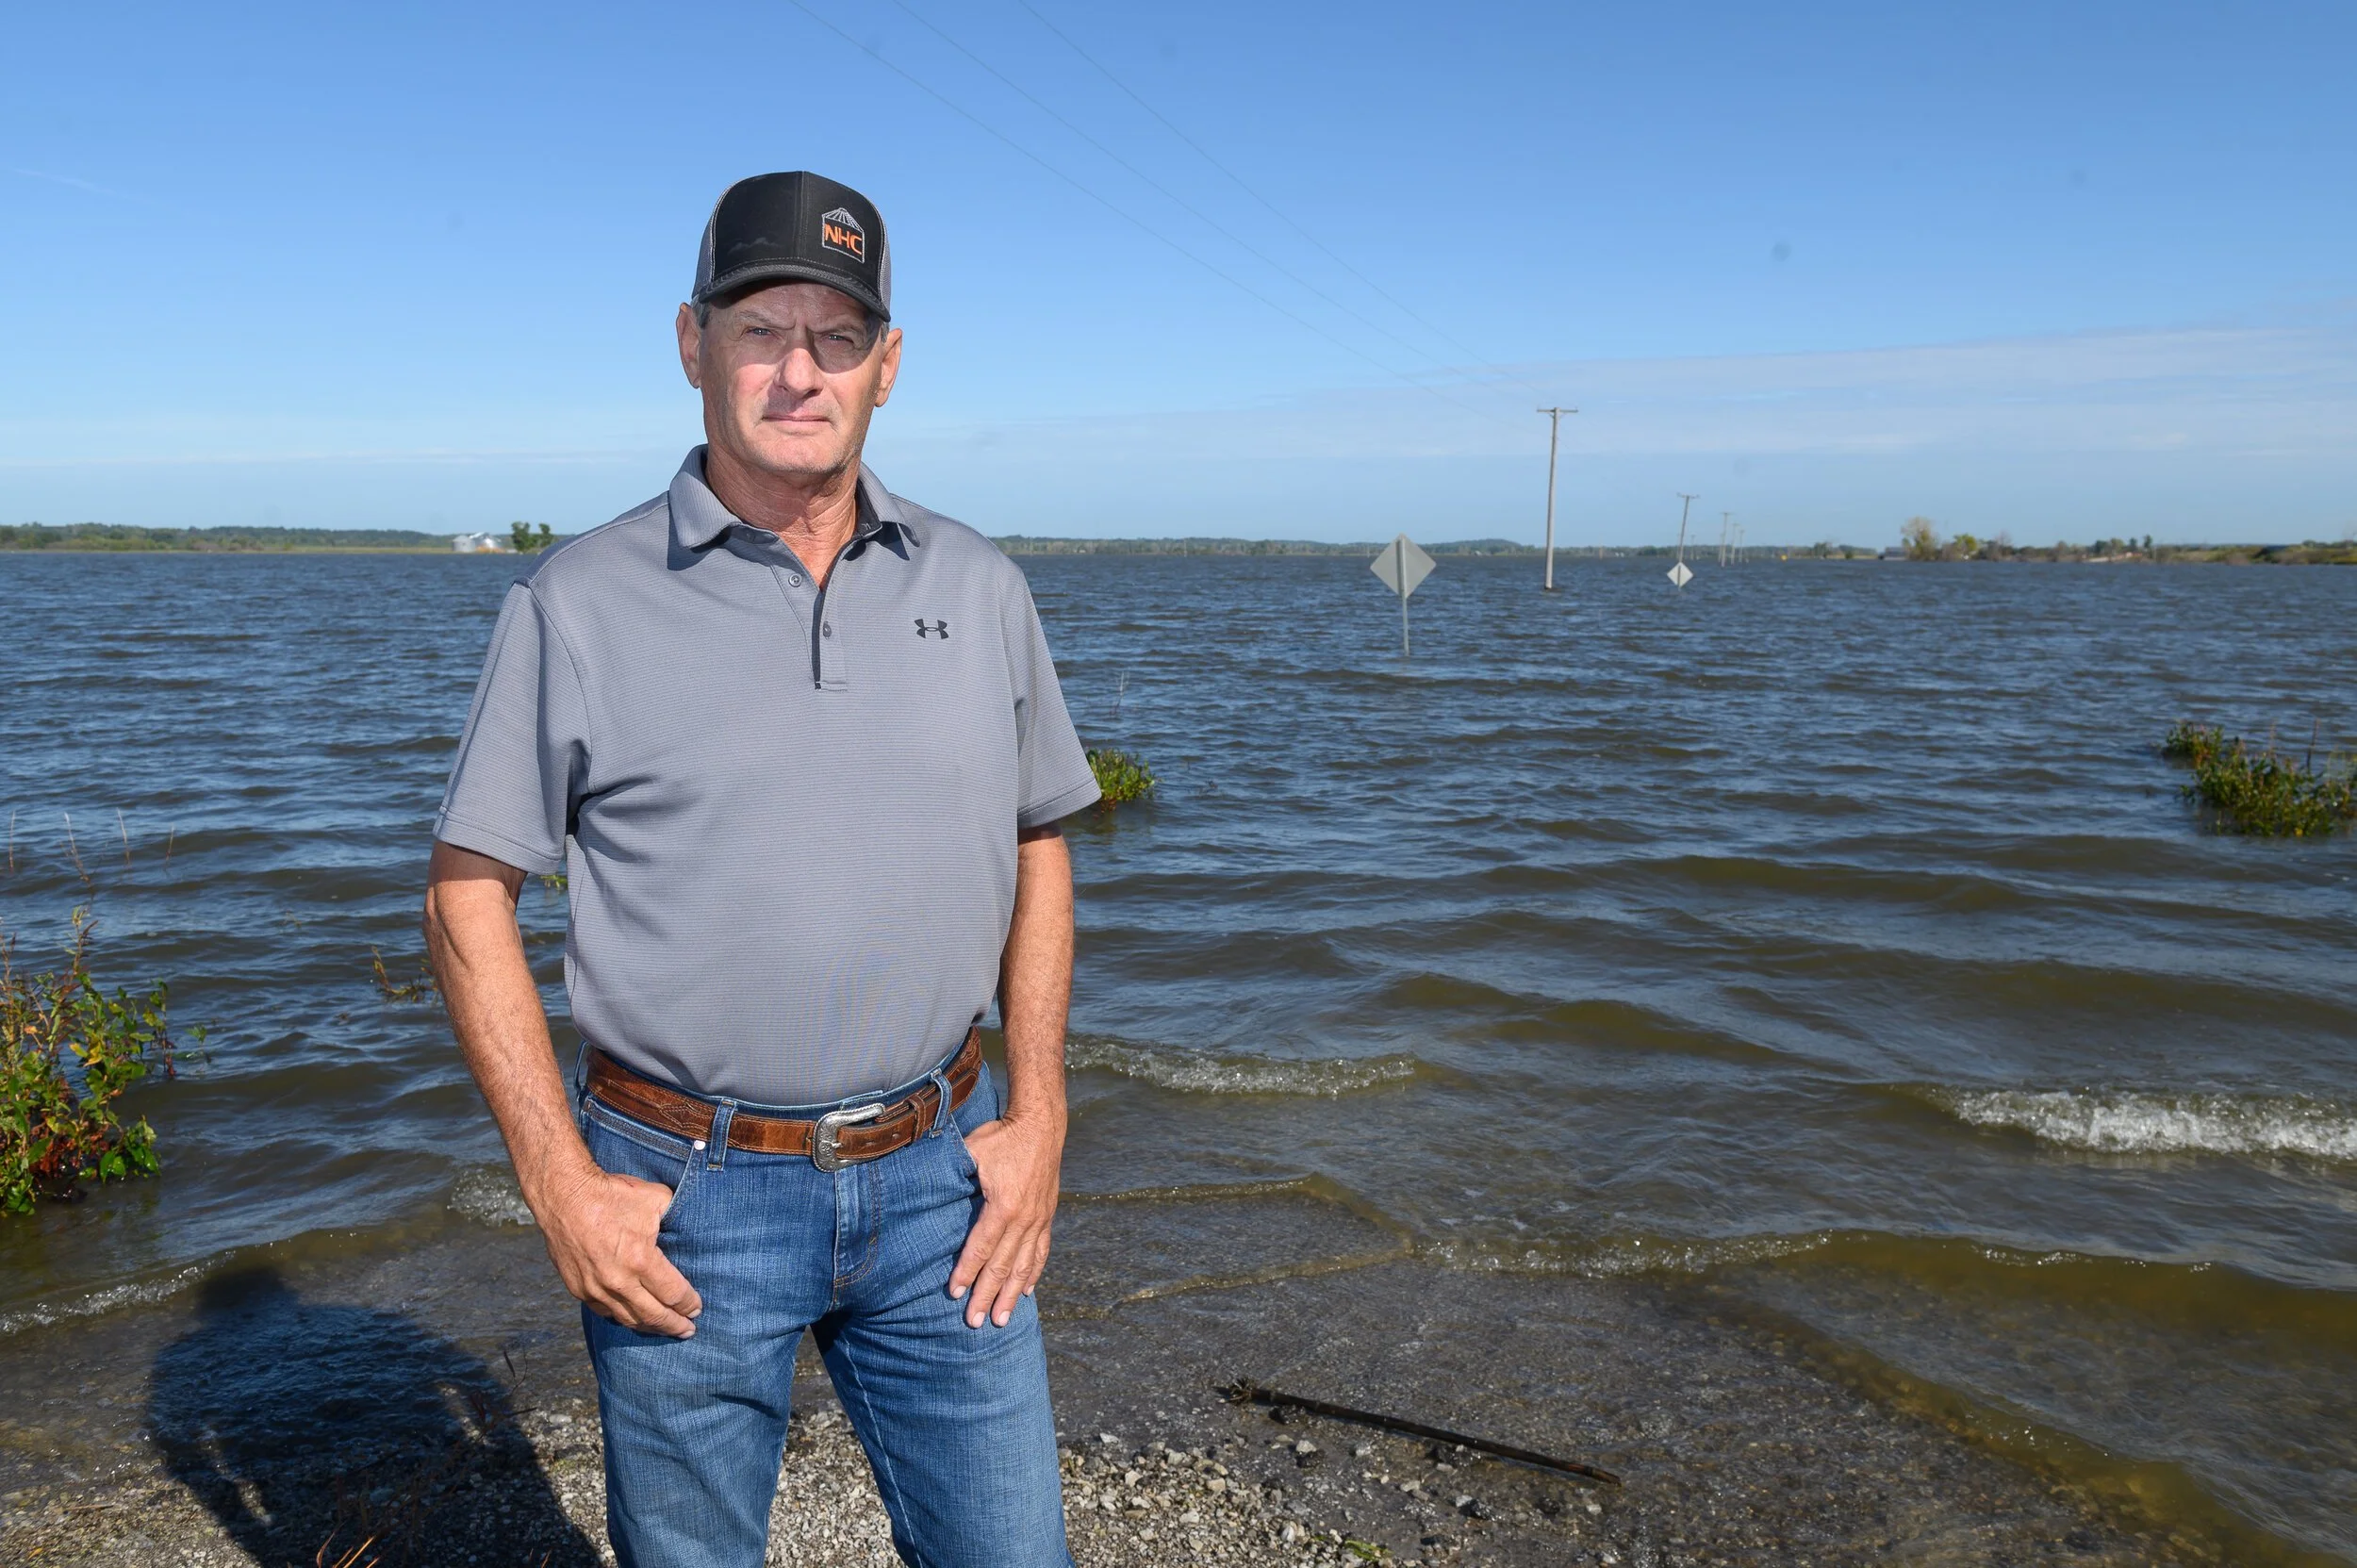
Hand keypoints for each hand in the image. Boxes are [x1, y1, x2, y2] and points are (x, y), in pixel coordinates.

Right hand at [536, 1166, 702, 1336]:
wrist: (564, 1195)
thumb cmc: (610, 1195)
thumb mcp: (655, 1199)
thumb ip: (676, 1217)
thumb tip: (690, 1224)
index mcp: (641, 1260)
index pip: (673, 1294)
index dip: (689, 1304)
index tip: (697, 1308)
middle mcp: (618, 1281)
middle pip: (654, 1315)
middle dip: (675, 1325)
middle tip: (688, 1330)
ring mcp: (595, 1288)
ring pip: (628, 1319)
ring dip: (650, 1327)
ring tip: (664, 1329)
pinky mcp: (578, 1288)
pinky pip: (605, 1312)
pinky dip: (623, 1317)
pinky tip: (633, 1318)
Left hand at [948, 1113, 1063, 1327]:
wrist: (1041, 1124)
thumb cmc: (1001, 1136)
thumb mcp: (973, 1151)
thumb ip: (955, 1174)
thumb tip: (925, 1189)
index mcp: (1003, 1205)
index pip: (981, 1247)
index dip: (966, 1272)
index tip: (954, 1293)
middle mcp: (1024, 1218)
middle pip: (1003, 1265)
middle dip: (987, 1296)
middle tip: (975, 1322)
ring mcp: (1039, 1219)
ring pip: (1024, 1265)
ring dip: (1012, 1294)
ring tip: (1002, 1319)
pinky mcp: (1047, 1216)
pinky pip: (1041, 1251)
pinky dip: (1034, 1273)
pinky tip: (1027, 1291)